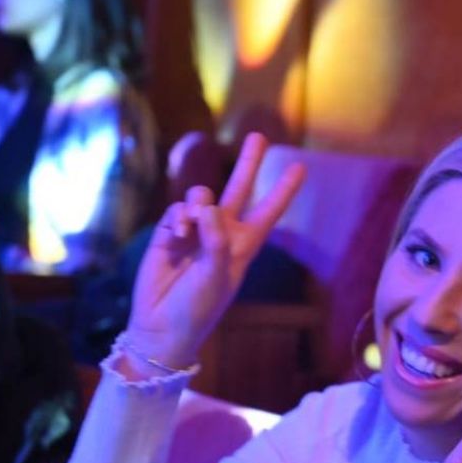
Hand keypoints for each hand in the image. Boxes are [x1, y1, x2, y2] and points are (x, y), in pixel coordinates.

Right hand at [125, 133, 304, 366]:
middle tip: (259, 136)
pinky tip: (178, 232)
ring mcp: (195, 232)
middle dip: (249, 164)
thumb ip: (216, 241)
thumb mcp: (217, 277)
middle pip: (239, 190)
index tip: (300, 167)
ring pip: (202, 196)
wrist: (161, 326)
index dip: (283, 190)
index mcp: (243, 247)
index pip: (268, 213)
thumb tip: (206, 208)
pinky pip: (177, 210)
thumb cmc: (197, 308)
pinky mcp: (169, 233)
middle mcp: (221, 234)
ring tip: (193, 224)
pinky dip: (179, 216)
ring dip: (199, 203)